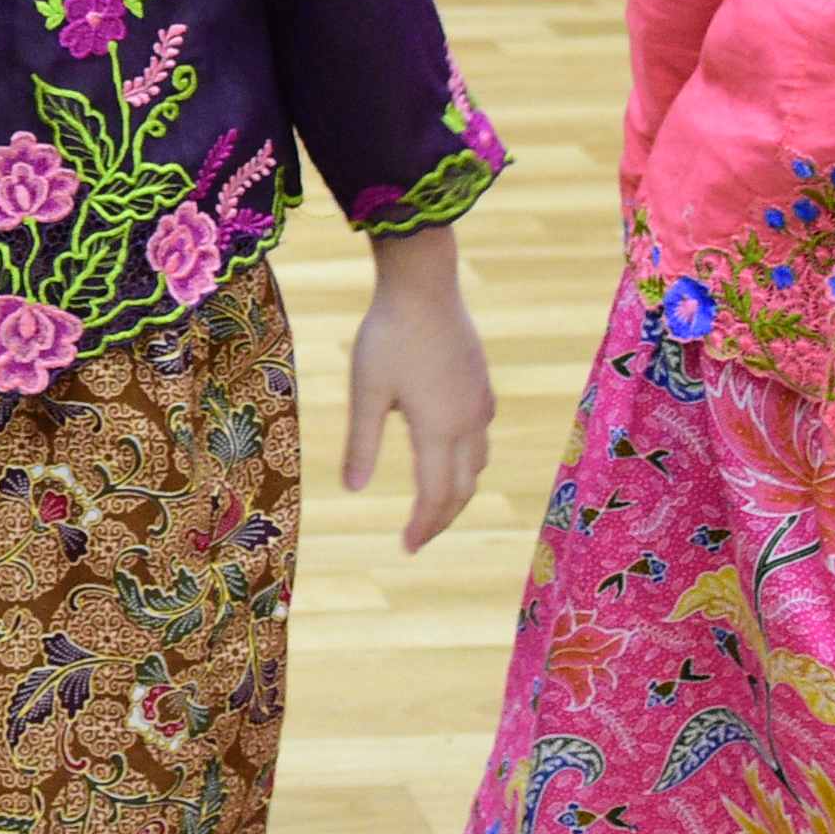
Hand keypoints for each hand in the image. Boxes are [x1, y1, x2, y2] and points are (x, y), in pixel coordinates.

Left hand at [344, 225, 492, 552]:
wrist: (424, 286)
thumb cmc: (388, 336)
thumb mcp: (366, 391)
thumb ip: (361, 443)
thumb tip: (352, 489)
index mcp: (439, 430)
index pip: (437, 496)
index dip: (424, 527)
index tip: (407, 548)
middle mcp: (468, 423)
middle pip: (462, 488)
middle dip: (441, 518)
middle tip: (417, 538)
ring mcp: (481, 403)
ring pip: (476, 464)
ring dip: (456, 490)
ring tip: (433, 504)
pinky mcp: (482, 385)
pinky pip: (479, 437)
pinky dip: (465, 460)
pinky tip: (446, 454)